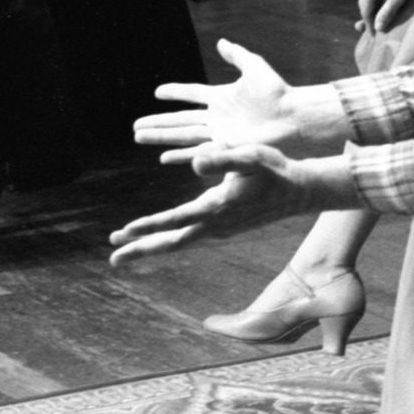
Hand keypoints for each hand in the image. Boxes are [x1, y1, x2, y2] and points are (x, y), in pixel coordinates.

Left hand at [107, 145, 321, 262]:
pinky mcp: (225, 227)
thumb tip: (194, 161)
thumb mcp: (249, 156)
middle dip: (142, 249)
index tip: (124, 232)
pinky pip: (190, 237)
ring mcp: (220, 229)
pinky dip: (170, 239)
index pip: (176, 220)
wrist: (300, 191)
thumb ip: (221, 157)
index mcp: (217, 207)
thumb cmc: (276, 169)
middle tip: (113, 257)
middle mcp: (216, 225)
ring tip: (125, 248)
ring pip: (180, 242)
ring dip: (152, 245)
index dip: (149, 226)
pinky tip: (160, 236)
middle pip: (172, 243)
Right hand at [135, 39, 305, 160]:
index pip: (191, 93)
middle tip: (134, 126)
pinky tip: (163, 158)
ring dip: (160, 137)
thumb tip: (221, 42)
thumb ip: (237, 55)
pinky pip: (197, 151)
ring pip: (181, 135)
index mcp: (221, 97)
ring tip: (138, 137)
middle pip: (179, 119)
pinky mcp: (224, 147)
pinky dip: (180, 155)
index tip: (157, 92)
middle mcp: (216, 117)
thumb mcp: (254, 68)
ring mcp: (218, 133)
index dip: (175, 92)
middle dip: (157, 123)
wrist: (292, 117)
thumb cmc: (277, 94)